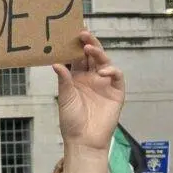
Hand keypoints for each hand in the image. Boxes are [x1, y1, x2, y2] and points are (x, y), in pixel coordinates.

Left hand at [53, 31, 124, 152]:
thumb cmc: (71, 120)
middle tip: (83, 33)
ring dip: (98, 53)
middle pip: (92, 56)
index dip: (76, 46)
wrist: (83, 140)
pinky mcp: (116, 92)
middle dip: (89, 44)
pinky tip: (102, 71)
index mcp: (77, 77)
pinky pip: (116, 76)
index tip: (72, 33)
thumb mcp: (64, 97)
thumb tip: (55, 63)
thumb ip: (63, 80)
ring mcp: (104, 83)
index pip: (78, 57)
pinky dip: (111, 70)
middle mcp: (91, 77)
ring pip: (104, 62)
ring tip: (89, 48)